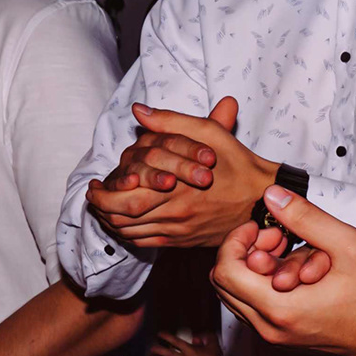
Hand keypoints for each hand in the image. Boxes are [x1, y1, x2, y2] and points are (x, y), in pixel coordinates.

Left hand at [91, 95, 278, 251]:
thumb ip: (171, 122)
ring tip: (103, 210)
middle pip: (122, 219)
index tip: (93, 185)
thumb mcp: (208, 134)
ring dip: (111, 223)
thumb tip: (139, 111)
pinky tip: (125, 224)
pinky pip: (147, 244)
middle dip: (101, 210)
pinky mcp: (184, 242)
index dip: (102, 194)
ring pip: (132, 234)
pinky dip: (129, 236)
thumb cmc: (238, 164)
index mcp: (176, 188)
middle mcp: (174, 214)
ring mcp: (179, 232)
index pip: (126, 197)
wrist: (263, 200)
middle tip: (92, 199)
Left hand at [208, 188, 355, 355]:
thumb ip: (305, 217)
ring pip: (237, 298)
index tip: (263, 227)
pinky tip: (294, 271)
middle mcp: (271, 329)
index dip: (236, 240)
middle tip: (277, 237)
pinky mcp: (286, 339)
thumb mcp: (347, 244)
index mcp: (281, 309)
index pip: (225, 271)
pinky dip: (263, 285)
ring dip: (253, 269)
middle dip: (244, 252)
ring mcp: (277, 338)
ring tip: (288, 252)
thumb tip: (272, 195)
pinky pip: (255, 310)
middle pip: (224, 285)